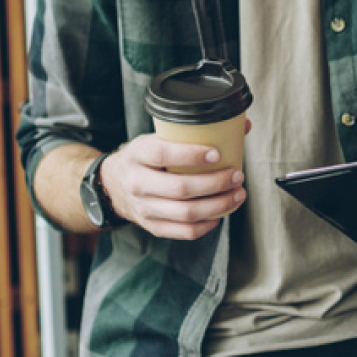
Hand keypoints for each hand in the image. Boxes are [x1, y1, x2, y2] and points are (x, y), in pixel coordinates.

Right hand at [101, 131, 247, 240]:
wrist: (113, 185)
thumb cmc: (145, 157)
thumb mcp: (158, 137)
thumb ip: (194, 132)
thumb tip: (243, 125)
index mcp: (138, 154)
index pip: (163, 154)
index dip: (191, 155)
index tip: (217, 154)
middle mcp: (138, 183)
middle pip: (180, 188)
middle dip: (215, 183)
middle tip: (237, 175)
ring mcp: (144, 208)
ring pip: (185, 213)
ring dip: (218, 205)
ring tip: (238, 194)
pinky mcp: (151, 226)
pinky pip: (183, 232)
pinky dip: (206, 225)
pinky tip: (221, 214)